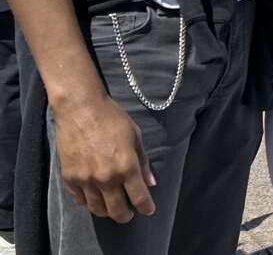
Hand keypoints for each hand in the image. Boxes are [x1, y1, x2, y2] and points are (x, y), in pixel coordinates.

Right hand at [54, 94, 155, 222]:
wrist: (81, 109)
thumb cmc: (113, 119)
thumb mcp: (135, 137)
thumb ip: (143, 162)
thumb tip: (151, 182)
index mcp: (126, 167)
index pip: (139, 197)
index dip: (146, 207)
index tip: (149, 210)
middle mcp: (106, 178)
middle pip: (116, 210)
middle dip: (125, 216)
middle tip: (129, 215)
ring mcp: (86, 180)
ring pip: (97, 208)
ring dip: (106, 211)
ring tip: (112, 208)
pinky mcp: (70, 178)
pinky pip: (80, 199)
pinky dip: (88, 201)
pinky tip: (94, 197)